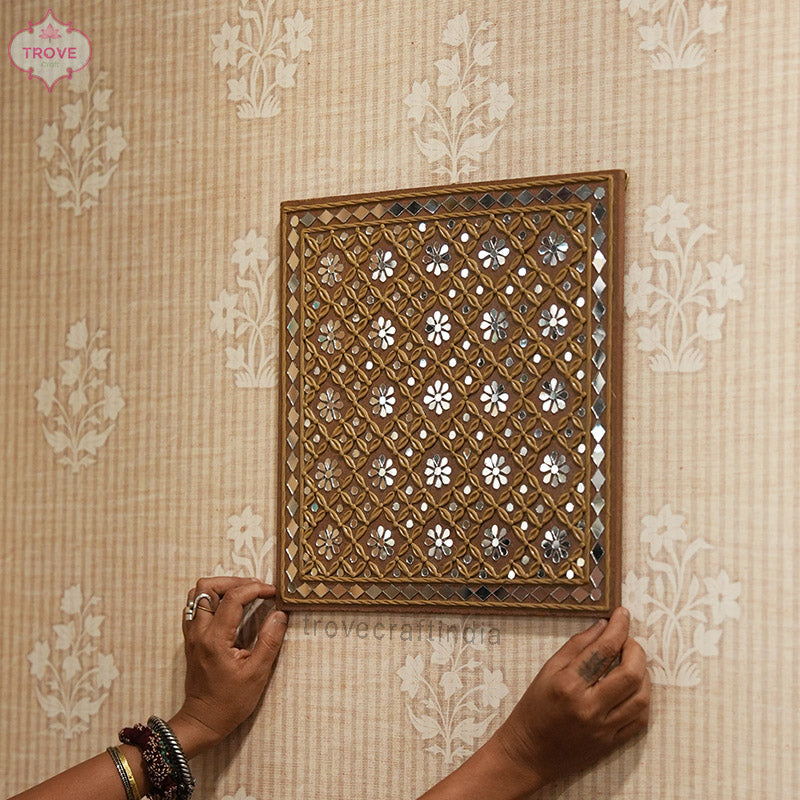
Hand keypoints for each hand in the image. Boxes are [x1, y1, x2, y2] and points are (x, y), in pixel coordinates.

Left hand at [169, 576, 287, 755]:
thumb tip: (280, 614)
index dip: (255, 589)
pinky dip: (213, 599)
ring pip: (198, 594)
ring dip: (221, 587)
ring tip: (243, 594)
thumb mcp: (257, 674)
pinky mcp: (191, 639)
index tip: (273, 592)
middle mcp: (199, 632)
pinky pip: (195, 607)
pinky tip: (229, 608)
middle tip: (256, 588)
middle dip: (234, 581)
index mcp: (215, 639)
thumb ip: (269, 641)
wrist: (202, 721)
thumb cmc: (230, 702)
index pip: (233, 598)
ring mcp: (191, 634)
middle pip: (207, 587)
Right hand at [491, 607, 649, 788]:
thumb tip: (602, 626)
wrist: (529, 753)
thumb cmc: (534, 708)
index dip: (618, 627)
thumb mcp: (547, 671)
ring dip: (643, 674)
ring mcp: (603, 728)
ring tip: (632, 664)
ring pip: (641, 698)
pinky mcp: (611, 744)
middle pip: (630, 674)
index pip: (603, 650)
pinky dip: (642, 699)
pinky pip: (640, 720)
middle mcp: (588, 707)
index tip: (622, 614)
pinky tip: (633, 688)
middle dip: (636, 650)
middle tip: (629, 641)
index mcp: (568, 685)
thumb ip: (576, 646)